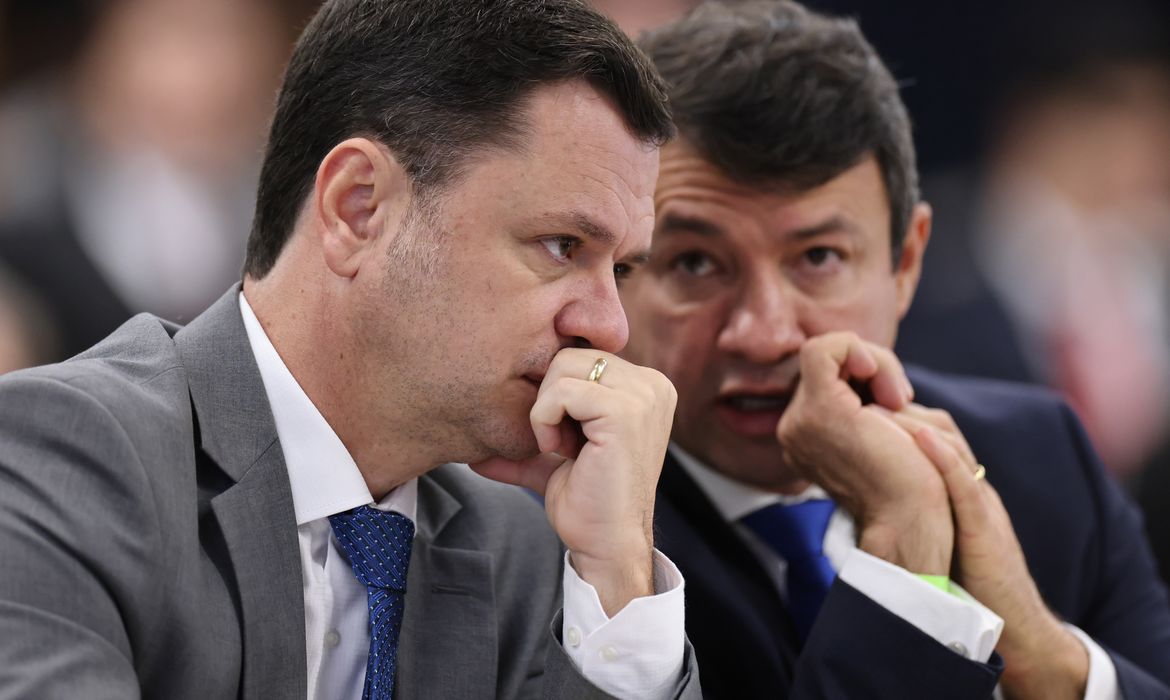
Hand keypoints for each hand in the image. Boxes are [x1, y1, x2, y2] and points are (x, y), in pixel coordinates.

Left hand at [470, 348, 676, 615]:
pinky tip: (558, 450)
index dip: (554, 392)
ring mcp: (643, 395)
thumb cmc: (589, 504)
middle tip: (557, 443)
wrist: (607, 545)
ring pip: (562, 365)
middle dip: (548, 397)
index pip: (580, 355)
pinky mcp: (625, 412)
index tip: (562, 436)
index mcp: (645, 386)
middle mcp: (652, 384)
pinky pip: (561, 391)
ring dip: (545, 410)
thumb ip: (526, 435)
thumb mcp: (555, 456)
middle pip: (569, 354)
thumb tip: (474, 443)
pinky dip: (544, 420)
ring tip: (559, 447)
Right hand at [777, 332, 952, 573]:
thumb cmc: (914, 481)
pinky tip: (881, 376)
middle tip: (901, 399)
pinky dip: (858, 349)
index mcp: (807, 435)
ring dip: (874, 363)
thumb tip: (866, 361)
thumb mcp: (885, 428)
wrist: (913, 518)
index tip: (898, 400)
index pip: (825, 375)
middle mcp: (794, 428)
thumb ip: (866, 399)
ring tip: (898, 398)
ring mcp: (800, 421)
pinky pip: (824, 349)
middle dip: (872, 366)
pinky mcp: (820, 410)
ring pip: (826, 352)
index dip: (864, 372)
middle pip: (826, 362)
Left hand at [888, 405, 1088, 698]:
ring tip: (879, 404)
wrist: (1008, 621)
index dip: (894, 415)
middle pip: (941, 430)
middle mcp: (971, 486)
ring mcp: (981, 504)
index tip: (857, 404)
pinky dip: (945, 458)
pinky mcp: (985, 527)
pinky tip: (922, 437)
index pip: (929, 435)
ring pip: (953, 448)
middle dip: (900, 408)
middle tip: (863, 395)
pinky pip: (966, 485)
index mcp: (957, 486)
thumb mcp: (936, 530)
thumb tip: (870, 489)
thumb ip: (916, 505)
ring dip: (915, 423)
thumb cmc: (966, 581)